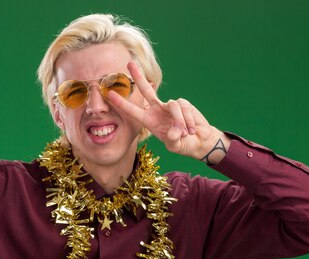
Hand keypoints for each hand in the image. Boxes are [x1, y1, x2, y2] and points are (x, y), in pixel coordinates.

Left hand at [107, 62, 228, 161]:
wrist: (199, 140)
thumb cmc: (183, 144)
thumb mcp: (175, 146)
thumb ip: (173, 140)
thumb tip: (175, 130)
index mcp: (149, 121)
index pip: (133, 110)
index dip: (121, 103)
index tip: (109, 94)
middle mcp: (157, 110)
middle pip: (146, 90)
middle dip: (138, 76)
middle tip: (129, 63)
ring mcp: (170, 106)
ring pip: (173, 107)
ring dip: (180, 122)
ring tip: (185, 133)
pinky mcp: (183, 103)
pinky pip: (184, 108)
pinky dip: (188, 120)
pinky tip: (191, 129)